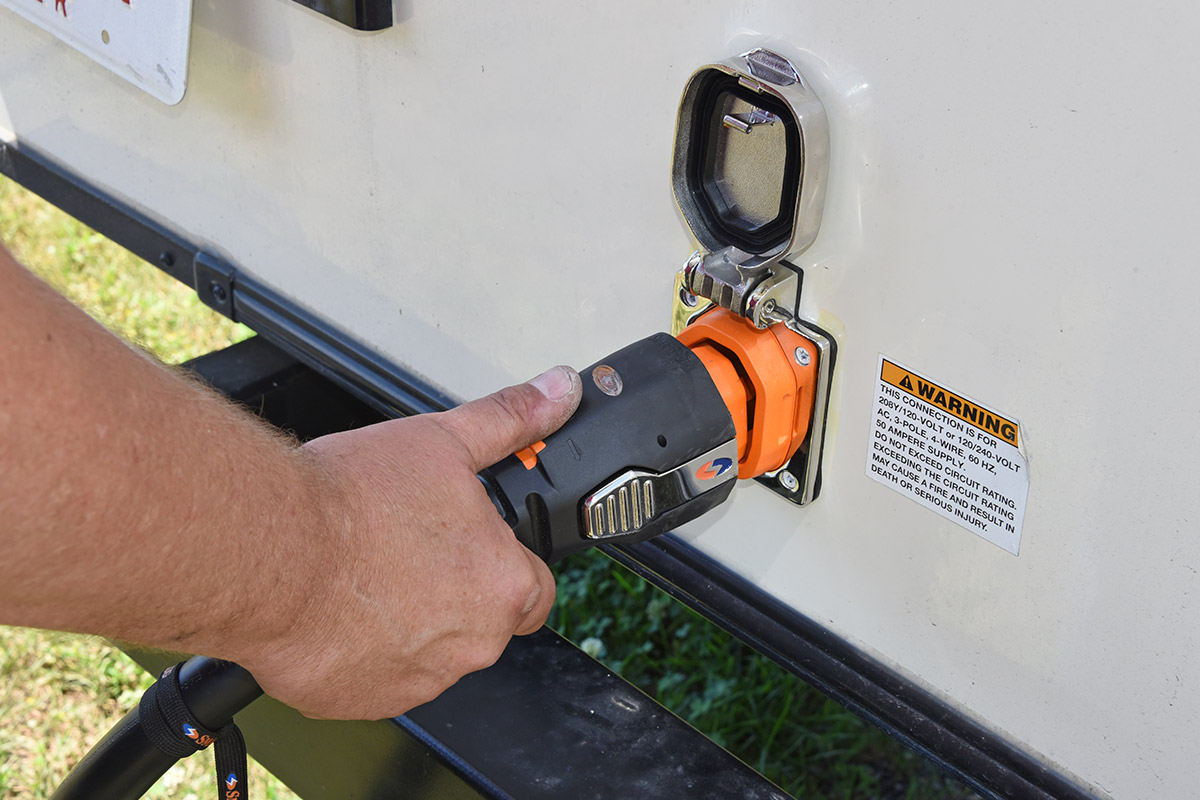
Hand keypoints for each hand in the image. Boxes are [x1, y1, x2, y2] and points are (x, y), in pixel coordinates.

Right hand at [239, 366, 581, 719]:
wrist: (265, 550)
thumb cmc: (349, 502)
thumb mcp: (444, 440)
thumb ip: (510, 421)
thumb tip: (557, 392)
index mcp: (502, 586)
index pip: (535, 588)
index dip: (505, 562)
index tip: (472, 547)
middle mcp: (470, 644)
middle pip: (481, 620)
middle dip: (452, 589)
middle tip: (406, 548)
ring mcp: (416, 680)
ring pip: (428, 651)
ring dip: (408, 621)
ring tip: (366, 571)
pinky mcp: (361, 701)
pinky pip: (375, 677)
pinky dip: (361, 649)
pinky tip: (336, 605)